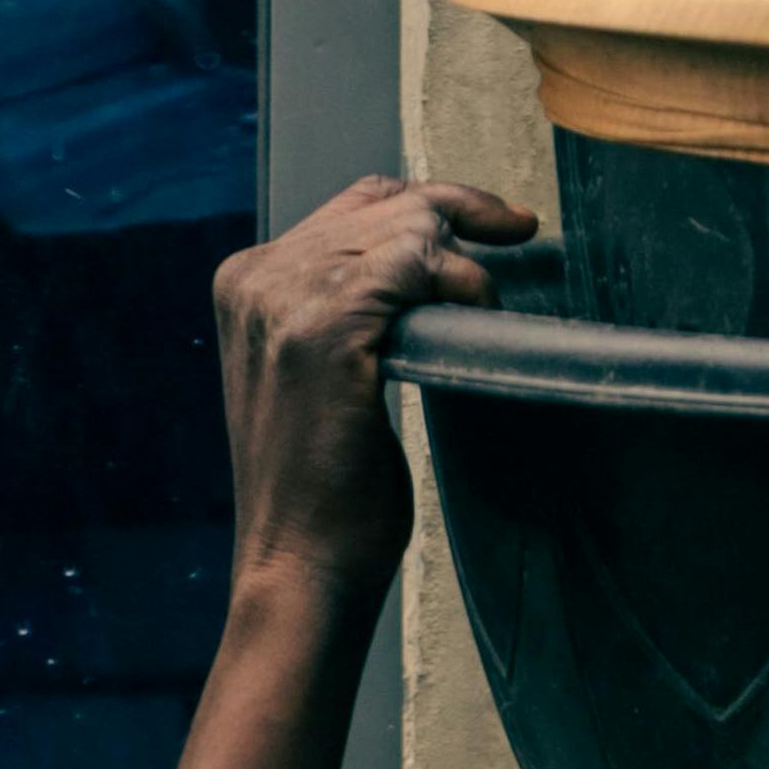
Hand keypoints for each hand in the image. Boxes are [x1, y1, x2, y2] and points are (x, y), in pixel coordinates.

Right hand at [214, 175, 533, 605]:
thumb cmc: (324, 494)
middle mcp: (255, 279)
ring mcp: (284, 298)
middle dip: (462, 214)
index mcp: (247, 285)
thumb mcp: (320, 383)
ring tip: (486, 311)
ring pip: (405, 228)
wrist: (299, 566)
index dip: (429, 202)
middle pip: (384, 204)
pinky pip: (415, 266)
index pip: (352, 206)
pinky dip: (461, 284)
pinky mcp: (325, 328)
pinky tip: (479, 316)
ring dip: (463, 264)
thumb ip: (343, 316)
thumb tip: (419, 273)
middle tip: (521, 233)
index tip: (497, 223)